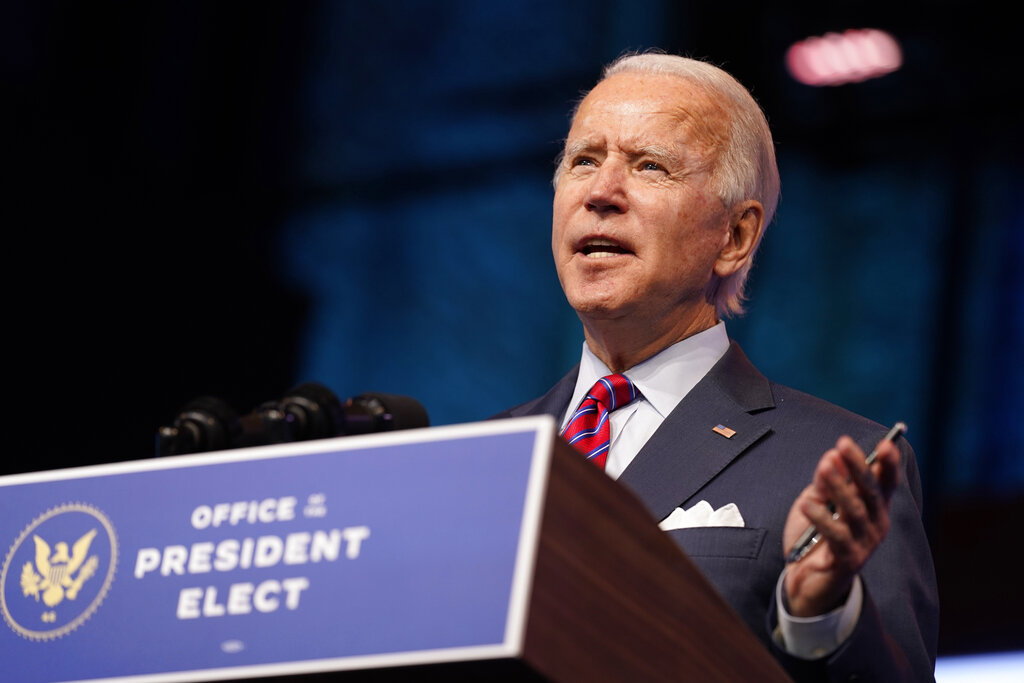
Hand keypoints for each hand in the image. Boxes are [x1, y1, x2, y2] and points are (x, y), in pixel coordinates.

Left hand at [782, 434, 900, 616]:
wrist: (805, 579)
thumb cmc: (814, 536)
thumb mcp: (817, 502)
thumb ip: (825, 481)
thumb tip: (833, 455)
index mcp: (873, 508)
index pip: (885, 482)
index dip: (888, 464)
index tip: (886, 443)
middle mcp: (876, 524)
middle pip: (870, 491)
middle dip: (858, 466)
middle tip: (844, 444)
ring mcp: (865, 543)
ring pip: (854, 510)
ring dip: (838, 487)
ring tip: (824, 467)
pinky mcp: (849, 560)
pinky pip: (836, 535)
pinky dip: (821, 518)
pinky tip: (806, 503)